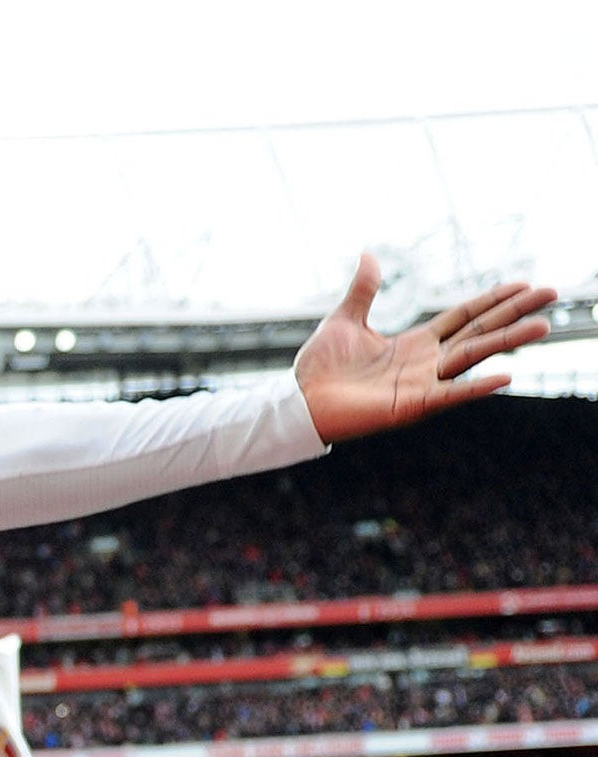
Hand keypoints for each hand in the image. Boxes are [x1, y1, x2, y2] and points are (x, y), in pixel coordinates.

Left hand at [295, 253, 554, 442]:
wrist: (299, 402)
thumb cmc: (320, 368)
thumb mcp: (345, 319)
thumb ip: (364, 290)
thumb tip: (370, 254)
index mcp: (415, 343)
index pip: (465, 316)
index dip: (493, 299)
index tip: (524, 284)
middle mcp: (426, 363)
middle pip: (480, 331)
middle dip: (515, 313)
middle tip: (552, 294)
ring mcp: (423, 384)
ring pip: (473, 357)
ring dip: (508, 342)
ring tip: (544, 326)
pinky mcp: (412, 406)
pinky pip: (450, 395)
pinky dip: (476, 387)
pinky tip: (506, 377)